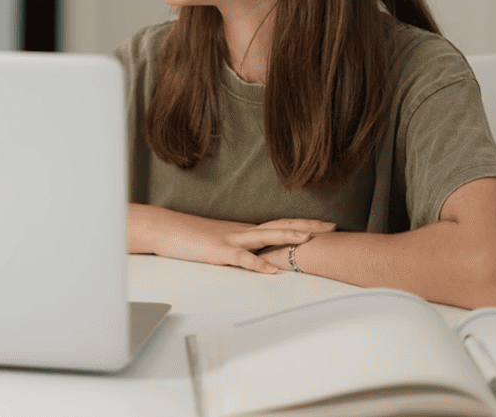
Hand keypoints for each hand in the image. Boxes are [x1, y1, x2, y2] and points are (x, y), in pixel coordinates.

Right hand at [129, 203, 336, 274]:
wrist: (163, 228)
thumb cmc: (189, 236)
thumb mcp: (219, 240)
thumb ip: (240, 246)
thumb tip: (258, 255)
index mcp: (244, 230)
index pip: (280, 224)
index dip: (303, 224)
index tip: (326, 225)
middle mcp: (241, 231)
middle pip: (280, 226)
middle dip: (307, 227)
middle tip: (332, 227)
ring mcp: (229, 239)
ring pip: (263, 236)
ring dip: (287, 238)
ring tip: (308, 240)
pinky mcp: (216, 251)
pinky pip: (240, 258)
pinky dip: (257, 264)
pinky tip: (270, 270)